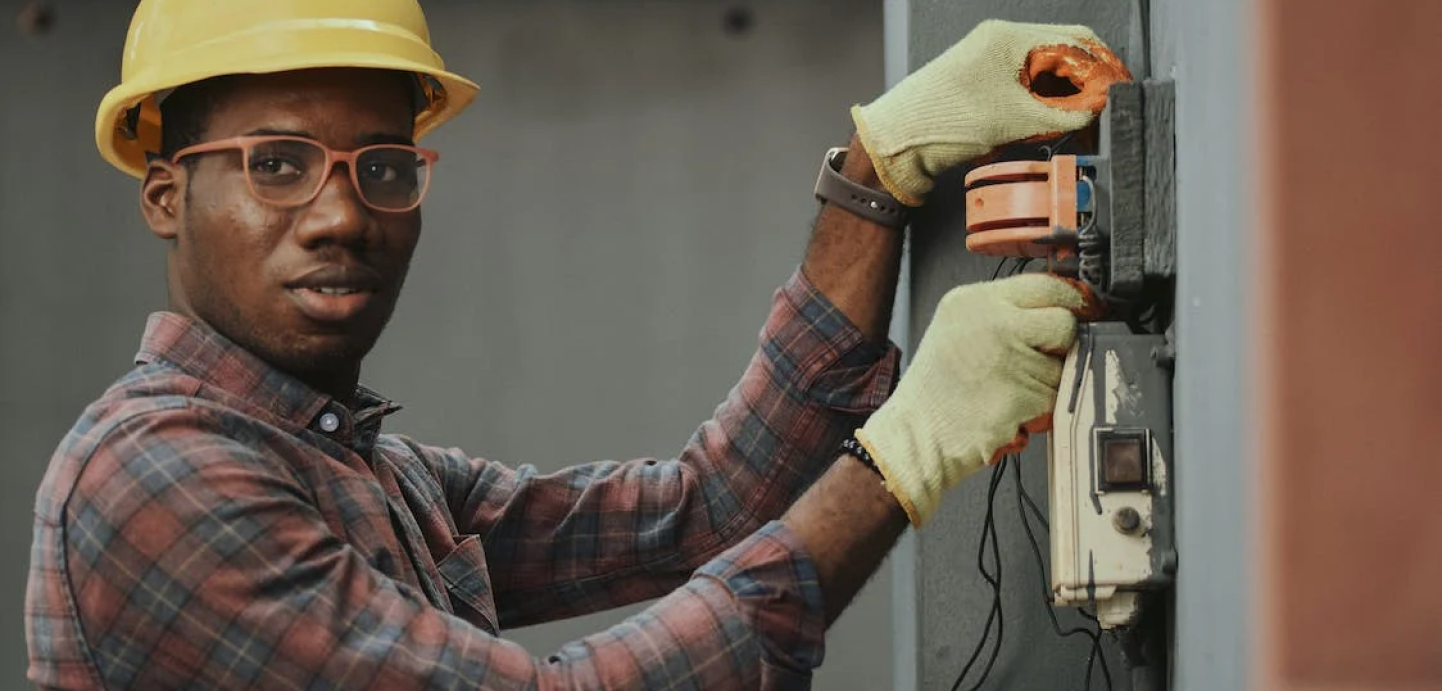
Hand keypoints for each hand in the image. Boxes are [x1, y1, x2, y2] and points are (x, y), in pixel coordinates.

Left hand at [852, 19, 1131, 205]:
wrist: (898, 144)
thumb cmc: (939, 122)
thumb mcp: (1015, 119)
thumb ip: (1064, 113)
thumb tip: (1095, 107)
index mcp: (1007, 37)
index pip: (1074, 41)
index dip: (1102, 68)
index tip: (1116, 91)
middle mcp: (998, 43)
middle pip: (1061, 55)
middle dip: (1085, 82)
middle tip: (1102, 108)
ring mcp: (989, 63)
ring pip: (1044, 73)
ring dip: (1064, 96)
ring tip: (1077, 121)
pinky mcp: (982, 85)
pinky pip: (1025, 88)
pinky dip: (1042, 104)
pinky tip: (1049, 124)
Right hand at [855, 274, 1090, 525]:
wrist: (916, 437)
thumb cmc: (936, 391)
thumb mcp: (957, 328)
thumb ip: (1004, 313)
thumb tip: (1060, 308)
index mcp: (974, 301)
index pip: (1045, 284)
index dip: (1069, 301)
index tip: (1079, 313)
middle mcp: (994, 323)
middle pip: (1063, 321)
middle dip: (1061, 344)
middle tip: (1038, 360)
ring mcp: (1010, 358)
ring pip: (1065, 365)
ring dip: (1049, 382)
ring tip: (1008, 391)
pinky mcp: (1025, 395)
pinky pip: (1057, 397)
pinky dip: (1042, 408)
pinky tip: (1010, 409)